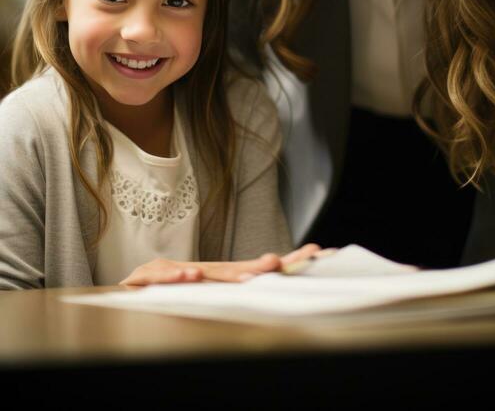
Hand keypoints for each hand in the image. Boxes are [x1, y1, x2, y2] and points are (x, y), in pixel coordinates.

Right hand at [120, 243, 321, 286]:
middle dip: (257, 268)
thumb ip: (230, 293)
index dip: (283, 264)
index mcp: (215, 278)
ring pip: (201, 272)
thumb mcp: (199, 298)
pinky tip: (189, 277)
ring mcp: (172, 272)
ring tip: (248, 277)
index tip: (314, 255)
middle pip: (232, 270)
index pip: (252, 271)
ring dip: (224, 275)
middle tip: (279, 266)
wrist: (119, 295)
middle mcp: (198, 271)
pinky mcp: (144, 278)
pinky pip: (160, 277)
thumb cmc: (164, 297)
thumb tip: (271, 285)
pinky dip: (174, 277)